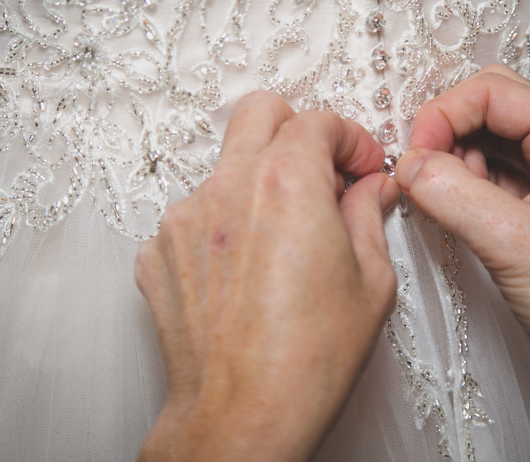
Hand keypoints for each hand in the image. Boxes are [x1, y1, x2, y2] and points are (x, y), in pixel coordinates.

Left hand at [135, 92, 398, 461]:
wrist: (241, 417)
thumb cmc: (306, 361)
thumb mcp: (370, 281)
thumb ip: (369, 215)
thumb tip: (369, 191)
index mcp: (287, 184)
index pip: (318, 121)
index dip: (350, 139)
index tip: (361, 167)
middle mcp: (228, 188)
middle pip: (260, 112)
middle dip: (297, 129)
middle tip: (322, 170)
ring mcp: (185, 218)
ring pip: (226, 165)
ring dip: (258, 181)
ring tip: (285, 237)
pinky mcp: (159, 250)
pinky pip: (196, 213)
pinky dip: (224, 224)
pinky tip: (248, 268)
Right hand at [395, 65, 529, 459]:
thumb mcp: (514, 246)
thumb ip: (454, 195)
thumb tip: (409, 163)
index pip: (496, 92)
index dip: (445, 114)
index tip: (414, 152)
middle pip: (494, 107)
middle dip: (449, 130)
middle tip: (420, 168)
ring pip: (491, 142)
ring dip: (456, 160)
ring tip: (440, 197)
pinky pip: (495, 177)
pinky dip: (466, 185)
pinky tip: (452, 208)